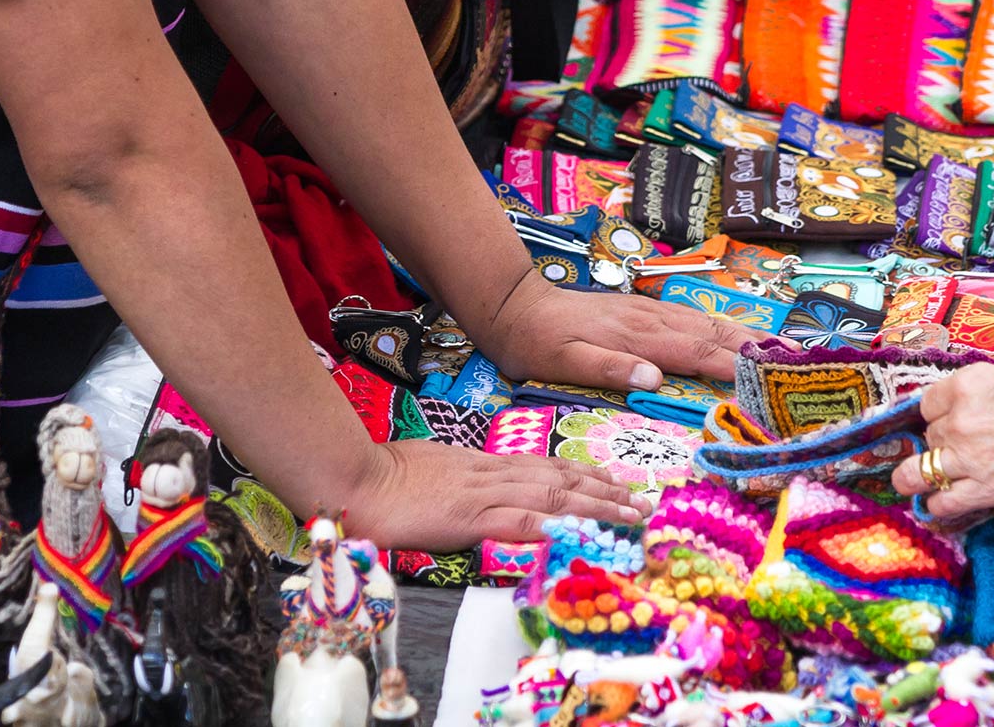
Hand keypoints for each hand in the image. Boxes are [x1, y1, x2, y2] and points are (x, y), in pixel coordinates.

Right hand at [343, 438, 651, 550]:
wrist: (353, 477)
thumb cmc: (381, 475)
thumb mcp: (428, 469)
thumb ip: (455, 479)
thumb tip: (469, 491)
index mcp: (481, 463)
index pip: (542, 466)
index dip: (582, 474)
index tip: (613, 482)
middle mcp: (491, 473)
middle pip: (560, 478)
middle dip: (604, 490)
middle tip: (641, 501)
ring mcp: (483, 493)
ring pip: (553, 495)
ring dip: (597, 505)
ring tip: (631, 515)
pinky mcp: (470, 515)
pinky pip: (519, 520)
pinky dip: (554, 524)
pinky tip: (580, 530)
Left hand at [475, 270, 769, 388]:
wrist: (516, 306)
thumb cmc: (537, 343)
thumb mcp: (562, 362)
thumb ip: (608, 369)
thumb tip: (654, 378)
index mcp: (638, 337)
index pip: (698, 354)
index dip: (737, 367)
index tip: (771, 380)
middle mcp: (651, 320)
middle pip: (715, 333)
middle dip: (758, 348)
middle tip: (799, 362)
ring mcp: (649, 312)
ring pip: (708, 323)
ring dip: (747, 335)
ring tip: (784, 349)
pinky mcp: (643, 311)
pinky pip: (693, 319)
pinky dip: (723, 328)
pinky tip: (736, 335)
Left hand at [891, 359, 993, 518]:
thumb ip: (986, 395)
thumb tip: (981, 407)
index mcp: (965, 386)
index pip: (928, 405)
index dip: (938, 416)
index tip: (948, 421)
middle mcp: (959, 421)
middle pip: (930, 436)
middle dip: (942, 443)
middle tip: (961, 448)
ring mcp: (969, 457)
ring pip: (918, 473)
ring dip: (917, 477)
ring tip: (915, 483)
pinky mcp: (987, 488)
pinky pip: (943, 502)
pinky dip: (937, 505)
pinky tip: (938, 504)